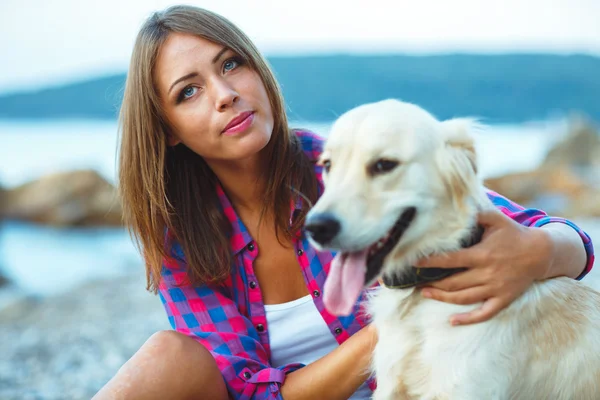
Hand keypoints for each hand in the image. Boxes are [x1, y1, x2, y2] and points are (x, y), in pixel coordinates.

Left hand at [417, 209, 551, 325]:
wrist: (541, 253)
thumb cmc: (514, 233)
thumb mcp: (495, 219)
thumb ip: (475, 214)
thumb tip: (454, 206)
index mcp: (482, 254)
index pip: (450, 260)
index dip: (430, 262)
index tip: (414, 262)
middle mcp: (487, 273)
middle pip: (453, 282)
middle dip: (432, 282)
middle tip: (414, 281)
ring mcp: (495, 288)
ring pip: (463, 298)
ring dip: (442, 297)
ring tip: (425, 293)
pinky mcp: (503, 299)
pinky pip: (484, 313)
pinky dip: (468, 319)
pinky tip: (452, 321)